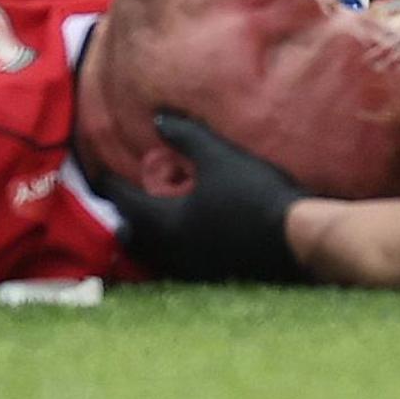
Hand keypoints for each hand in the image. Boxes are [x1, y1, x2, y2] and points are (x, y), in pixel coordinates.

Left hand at [98, 110, 308, 282]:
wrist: (298, 240)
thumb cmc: (254, 194)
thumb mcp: (219, 156)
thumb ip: (185, 136)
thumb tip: (158, 118)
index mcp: (165, 223)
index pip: (125, 202)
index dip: (111, 184)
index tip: (101, 173)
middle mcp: (171, 252)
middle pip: (134, 237)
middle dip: (126, 218)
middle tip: (123, 201)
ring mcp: (192, 271)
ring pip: (156, 255)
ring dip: (148, 236)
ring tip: (151, 220)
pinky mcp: (214, 280)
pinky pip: (179, 265)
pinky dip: (173, 249)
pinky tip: (188, 240)